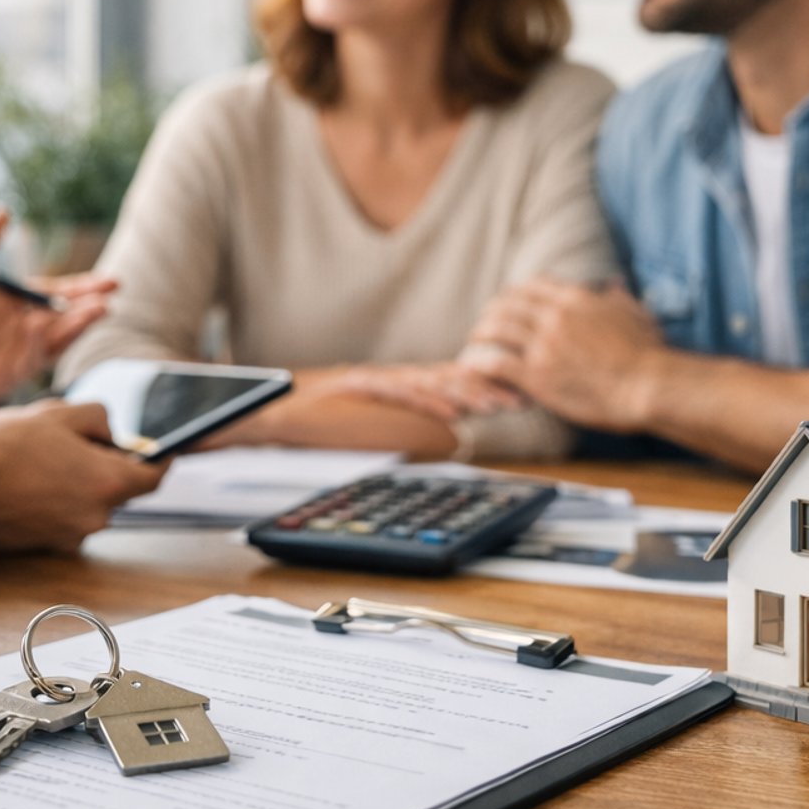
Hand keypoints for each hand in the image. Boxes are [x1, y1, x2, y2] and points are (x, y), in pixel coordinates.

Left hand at [0, 208, 115, 419]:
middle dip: (88, 306)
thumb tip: (5, 213)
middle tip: (110, 294)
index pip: (50, 293)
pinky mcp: (0, 377)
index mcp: (2, 299)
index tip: (107, 280)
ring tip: (98, 310)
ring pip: (54, 339)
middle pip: (61, 316)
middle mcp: (11, 326)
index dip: (79, 287)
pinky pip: (34, 363)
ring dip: (77, 325)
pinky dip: (51, 349)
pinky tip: (60, 331)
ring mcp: (8, 353)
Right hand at [0, 400, 164, 550]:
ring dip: (74, 482)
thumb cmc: (0, 447)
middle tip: (71, 441)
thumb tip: (110, 433)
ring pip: (87, 503)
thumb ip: (97, 418)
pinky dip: (53, 500)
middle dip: (102, 465)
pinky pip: (62, 518)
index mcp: (107, 482)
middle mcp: (95, 517)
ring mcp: (69, 536)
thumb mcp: (56, 413)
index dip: (160, 461)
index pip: (153, 477)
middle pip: (117, 489)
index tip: (163, 452)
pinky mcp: (43, 546)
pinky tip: (25, 481)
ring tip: (37, 458)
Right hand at [307, 362, 525, 423]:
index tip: (523, 396)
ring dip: (468, 394)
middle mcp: (399, 377)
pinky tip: (450, 412)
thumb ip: (415, 421)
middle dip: (491, 389)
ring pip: (433, 383)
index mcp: (406, 383)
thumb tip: (454, 431)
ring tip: (497, 404)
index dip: (490, 387)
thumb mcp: (382, 419)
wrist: (283, 405)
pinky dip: (427, 402)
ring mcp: (382, 380)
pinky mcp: (362, 389)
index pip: (456, 381)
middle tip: (525, 398)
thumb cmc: (329, 416)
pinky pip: (401, 394)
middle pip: (453, 378)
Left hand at [464, 278, 664, 431]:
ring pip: (495, 329)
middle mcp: (554, 316)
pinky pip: (495, 362)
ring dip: (480, 335)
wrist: (648, 385)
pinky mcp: (536, 375)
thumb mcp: (635, 313)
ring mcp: (543, 345)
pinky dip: (479, 362)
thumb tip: (614, 283)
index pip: (532, 285)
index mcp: (575, 299)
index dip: (515, 294)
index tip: (508, 303)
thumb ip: (617, 296)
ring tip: (473, 344)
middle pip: (507, 304)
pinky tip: (472, 366)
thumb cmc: (647, 353)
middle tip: (484, 324)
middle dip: (491, 312)